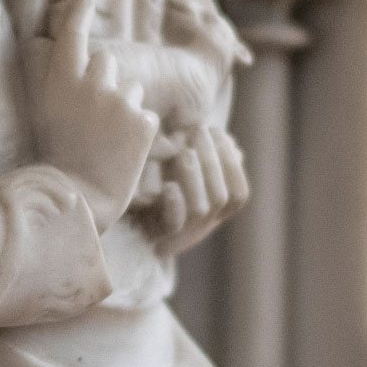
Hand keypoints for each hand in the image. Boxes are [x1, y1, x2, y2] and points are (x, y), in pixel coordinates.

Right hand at [29, 0, 159, 231]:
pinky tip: (120, 152)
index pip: (73, 31)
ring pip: (131, 89)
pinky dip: (137, 132)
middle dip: (105, 79)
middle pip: (108, 61)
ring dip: (123, 107)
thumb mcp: (43, 111)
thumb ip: (53, 76)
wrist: (78, 198)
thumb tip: (47, 43)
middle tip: (91, 116)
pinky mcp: (145, 122)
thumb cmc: (54, 157)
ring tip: (105, 139)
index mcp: (60, 79)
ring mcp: (120, 101)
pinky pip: (145, 115)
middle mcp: (91, 83)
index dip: (79, 10)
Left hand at [148, 127, 248, 256]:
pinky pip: (174, 223)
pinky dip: (174, 202)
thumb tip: (233, 146)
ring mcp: (182, 232)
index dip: (232, 164)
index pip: (239, 194)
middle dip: (212, 161)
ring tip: (185, 152)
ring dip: (195, 176)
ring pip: (200, 210)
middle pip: (222, 198)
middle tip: (199, 131)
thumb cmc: (157, 190)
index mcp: (214, 213)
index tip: (216, 132)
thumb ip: (207, 160)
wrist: (128, 227)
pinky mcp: (158, 234)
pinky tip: (169, 184)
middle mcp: (203, 225)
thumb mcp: (184, 173)